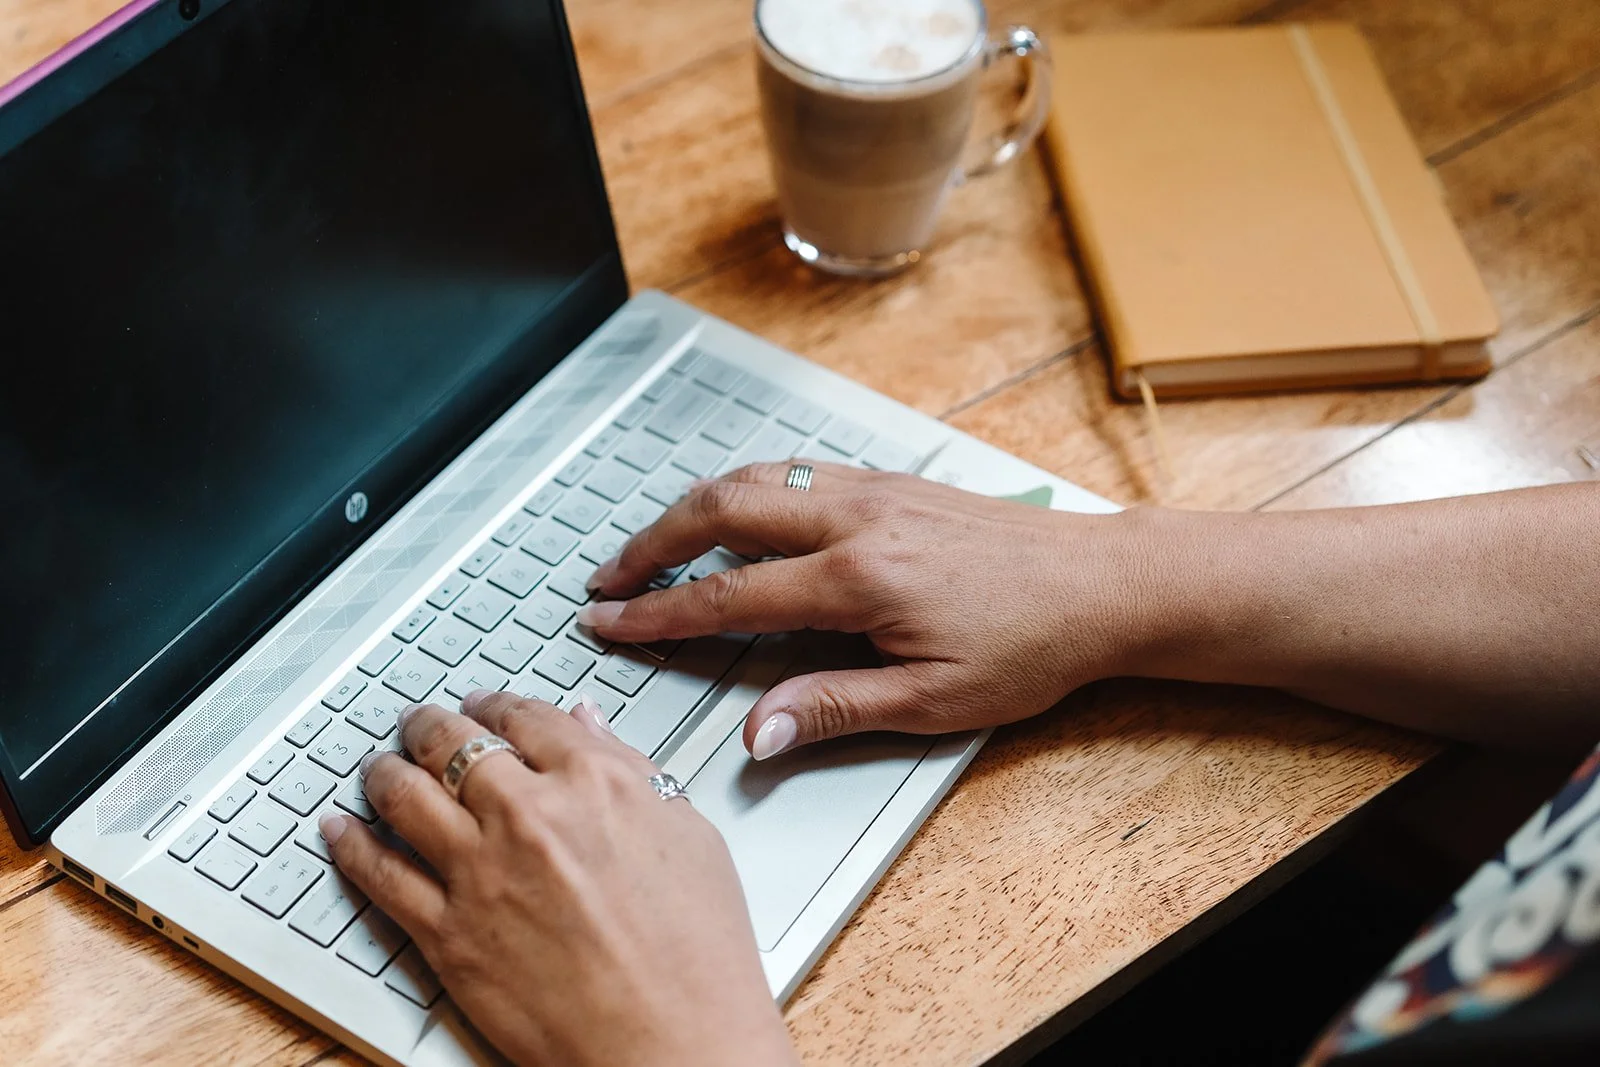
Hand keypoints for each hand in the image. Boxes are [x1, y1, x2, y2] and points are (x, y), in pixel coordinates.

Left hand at [320, 691, 796, 1066]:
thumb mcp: (690, 835)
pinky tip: (341, 830)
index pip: (525, 716)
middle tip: (422, 723)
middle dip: (430, 724)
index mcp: (596, 782)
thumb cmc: (698, 954)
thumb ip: (631, 770)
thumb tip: (589, 726)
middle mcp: (530, 815)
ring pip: (405, 795)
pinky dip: (351, 844)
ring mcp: (481, 873)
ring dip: (385, 771)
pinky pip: (380, 875)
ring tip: (380, 767)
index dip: (496, 704)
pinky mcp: (448, 935)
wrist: (675, 1044)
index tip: (486, 707)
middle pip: (454, 743)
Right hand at [580, 460, 1153, 759]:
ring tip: (652, 544)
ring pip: (753, 480)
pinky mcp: (892, 482)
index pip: (728, 595)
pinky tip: (735, 512)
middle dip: (650, 544)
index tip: (608, 623)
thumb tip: (757, 732)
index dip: (657, 613)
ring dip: (690, 508)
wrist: (1102, 584)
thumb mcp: (934, 701)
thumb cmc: (1033, 644)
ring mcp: (874, 490)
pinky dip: (743, 489)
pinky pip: (794, 472)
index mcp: (859, 579)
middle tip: (608, 579)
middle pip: (721, 511)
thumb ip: (833, 708)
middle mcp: (857, 519)